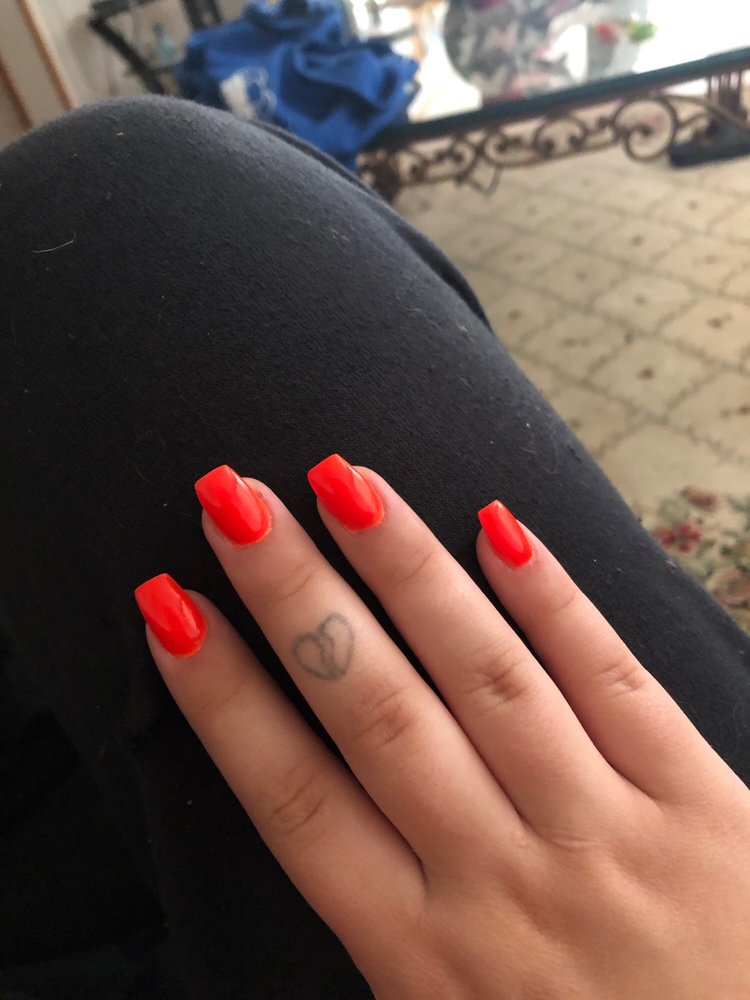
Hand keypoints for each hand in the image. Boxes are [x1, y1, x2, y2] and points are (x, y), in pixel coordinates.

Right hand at [135, 455, 749, 998]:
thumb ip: (390, 948)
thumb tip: (322, 825)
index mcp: (426, 958)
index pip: (299, 799)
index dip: (225, 699)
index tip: (173, 612)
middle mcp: (504, 882)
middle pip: (375, 714)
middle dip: (296, 600)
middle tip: (236, 505)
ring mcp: (607, 834)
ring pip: (487, 676)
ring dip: (408, 573)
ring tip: (345, 486)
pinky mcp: (704, 807)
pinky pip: (617, 681)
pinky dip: (555, 601)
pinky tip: (500, 526)